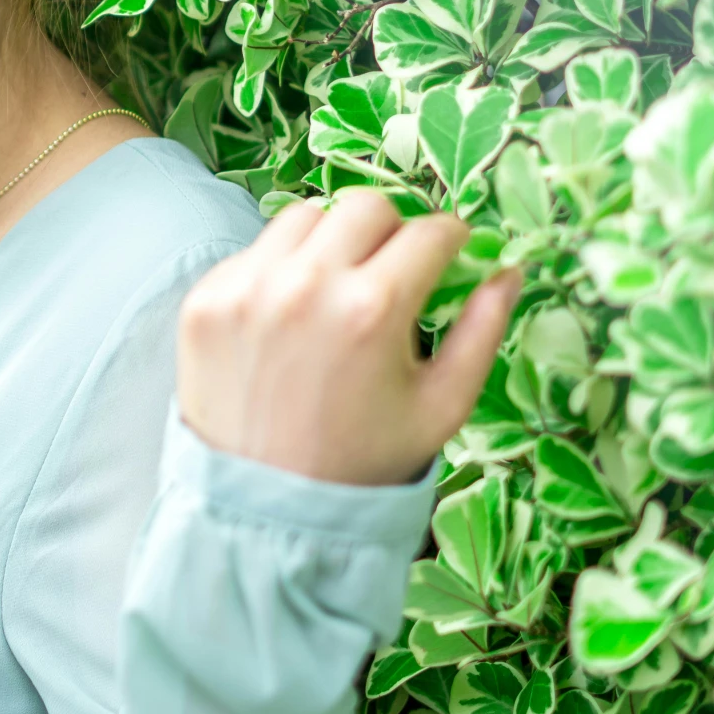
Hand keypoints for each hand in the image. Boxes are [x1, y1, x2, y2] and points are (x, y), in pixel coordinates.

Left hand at [176, 187, 523, 486]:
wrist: (262, 507)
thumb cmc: (362, 460)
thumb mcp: (441, 409)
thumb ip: (482, 333)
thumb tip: (508, 270)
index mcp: (373, 309)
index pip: (429, 232)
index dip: (452, 239)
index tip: (451, 252)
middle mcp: (307, 284)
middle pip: (366, 206)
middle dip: (392, 231)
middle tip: (393, 270)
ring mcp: (247, 286)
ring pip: (305, 216)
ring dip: (331, 240)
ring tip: (337, 289)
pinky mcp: (206, 297)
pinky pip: (255, 251)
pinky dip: (280, 269)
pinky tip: (290, 315)